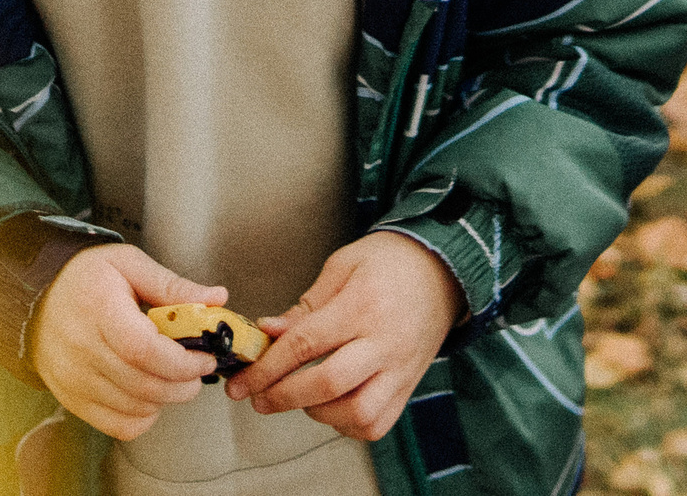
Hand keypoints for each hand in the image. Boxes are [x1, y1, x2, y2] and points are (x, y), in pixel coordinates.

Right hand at [31, 244, 227, 441]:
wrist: (38, 297)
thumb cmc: (87, 278)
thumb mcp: (129, 264)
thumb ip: (173, 285)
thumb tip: (217, 298)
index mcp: (100, 311)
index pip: (144, 351)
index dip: (181, 362)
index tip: (204, 358)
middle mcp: (83, 350)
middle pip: (144, 385)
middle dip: (183, 384)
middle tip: (198, 370)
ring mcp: (74, 380)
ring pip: (134, 408)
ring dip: (165, 399)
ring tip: (172, 376)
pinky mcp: (72, 399)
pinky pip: (116, 425)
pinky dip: (142, 417)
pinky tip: (148, 393)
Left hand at [224, 232, 465, 441]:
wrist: (444, 269)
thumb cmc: (391, 261)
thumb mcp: (343, 265)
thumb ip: (305, 304)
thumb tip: (268, 332)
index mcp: (362, 305)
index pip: (306, 344)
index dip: (267, 367)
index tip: (241, 382)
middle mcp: (384, 342)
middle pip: (329, 384)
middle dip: (283, 397)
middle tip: (258, 399)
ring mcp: (400, 368)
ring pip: (357, 413)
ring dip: (319, 413)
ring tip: (302, 398)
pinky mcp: (409, 385)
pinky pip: (378, 423)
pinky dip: (348, 424)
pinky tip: (333, 407)